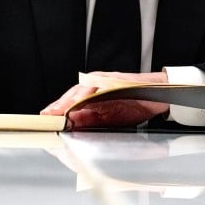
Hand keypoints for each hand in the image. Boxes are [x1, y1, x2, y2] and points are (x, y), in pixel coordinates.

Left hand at [40, 70, 168, 129]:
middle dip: (60, 105)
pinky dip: (91, 93)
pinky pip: (101, 85)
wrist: (159, 94)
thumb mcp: (109, 118)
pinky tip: (82, 102)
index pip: (71, 102)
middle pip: (74, 93)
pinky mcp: (117, 79)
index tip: (45, 119)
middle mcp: (97, 84)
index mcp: (93, 94)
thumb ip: (90, 120)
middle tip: (47, 116)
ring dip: (71, 100)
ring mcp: (106, 80)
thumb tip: (71, 126)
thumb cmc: (135, 105)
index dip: (58, 109)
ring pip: (84, 88)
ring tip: (60, 110)